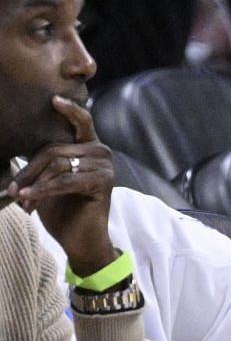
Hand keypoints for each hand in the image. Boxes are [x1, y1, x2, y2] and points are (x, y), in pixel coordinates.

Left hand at [12, 98, 117, 275]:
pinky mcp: (102, 184)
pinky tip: (28, 199)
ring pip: (58, 165)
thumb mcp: (50, 179)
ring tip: (23, 199)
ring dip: (34, 184)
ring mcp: (105, 168)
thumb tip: (21, 148)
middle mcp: (102, 154)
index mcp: (91, 148)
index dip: (70, 110)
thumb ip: (47, 161)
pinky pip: (65, 181)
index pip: (81, 123)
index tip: (54, 100)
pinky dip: (43, 190)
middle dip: (29, 171)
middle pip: (55, 149)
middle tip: (14, 189)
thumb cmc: (64, 209)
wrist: (81, 240)